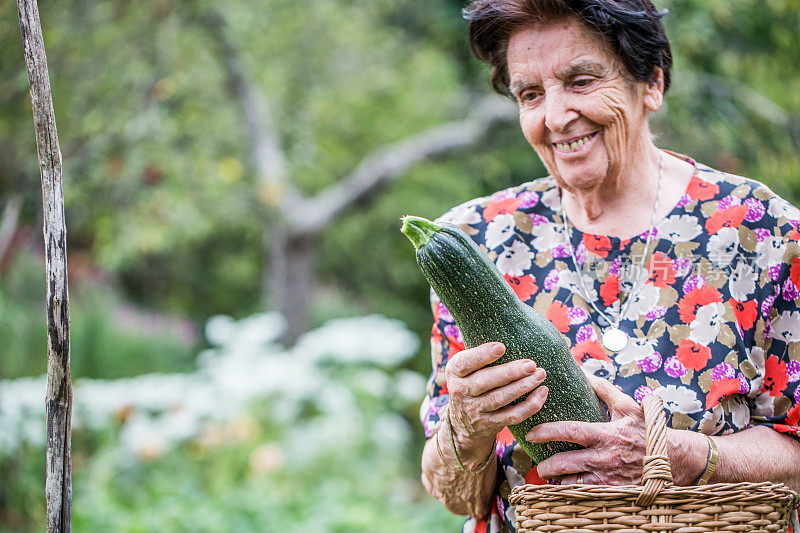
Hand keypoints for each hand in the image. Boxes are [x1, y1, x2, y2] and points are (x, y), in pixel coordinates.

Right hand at [445, 342, 547, 465]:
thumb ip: (480, 354)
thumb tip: (508, 326)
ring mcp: (476, 410)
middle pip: (485, 382)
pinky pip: (512, 416)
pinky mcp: (491, 424)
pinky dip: (529, 406)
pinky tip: (542, 393)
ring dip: (523, 387)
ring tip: (540, 374)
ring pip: (500, 399)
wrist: (464, 423)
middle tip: (531, 364)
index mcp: (455, 373)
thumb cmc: (471, 383)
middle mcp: (461, 392)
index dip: (482, 355)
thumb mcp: (465, 369)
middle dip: (510, 372)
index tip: (501, 347)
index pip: (465, 363)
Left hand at [526, 370, 645, 484]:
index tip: (531, 432)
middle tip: (538, 463)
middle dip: (545, 466)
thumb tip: (581, 371)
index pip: (570, 432)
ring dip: (558, 481)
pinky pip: (585, 495)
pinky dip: (573, 492)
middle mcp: (604, 458)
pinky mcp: (613, 492)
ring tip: (551, 475)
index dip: (547, 432)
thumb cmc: (647, 430)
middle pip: (564, 464)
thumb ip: (603, 389)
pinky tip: (567, 486)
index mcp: (605, 434)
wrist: (674, 460)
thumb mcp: (627, 406)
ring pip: (572, 484)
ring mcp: (607, 478)